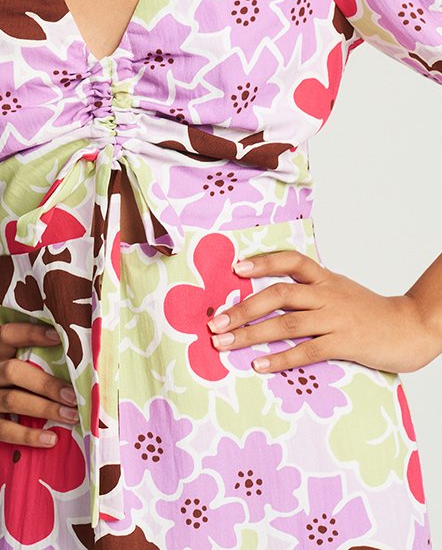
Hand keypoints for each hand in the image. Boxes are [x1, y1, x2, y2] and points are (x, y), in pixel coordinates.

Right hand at [0, 321, 78, 448]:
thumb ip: (16, 365)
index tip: (57, 336)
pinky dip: (29, 436)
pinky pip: (5, 431)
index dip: (32, 333)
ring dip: (45, 408)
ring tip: (70, 415)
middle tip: (73, 394)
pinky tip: (49, 439)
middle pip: (15, 371)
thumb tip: (63, 370)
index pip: (9, 335)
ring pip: (13, 401)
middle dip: (46, 383)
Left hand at [206, 249, 438, 374]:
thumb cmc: (370, 313)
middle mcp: (328, 293)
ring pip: (286, 322)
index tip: (236, 269)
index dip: (263, 262)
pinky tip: (259, 365)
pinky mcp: (345, 343)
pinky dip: (280, 358)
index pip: (291, 261)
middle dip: (242, 308)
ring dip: (251, 334)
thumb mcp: (340, 292)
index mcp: (326, 279)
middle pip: (278, 294)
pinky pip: (307, 350)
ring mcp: (336, 317)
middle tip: (215, 323)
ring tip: (225, 345)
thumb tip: (271, 300)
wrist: (411, 328)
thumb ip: (311, 293)